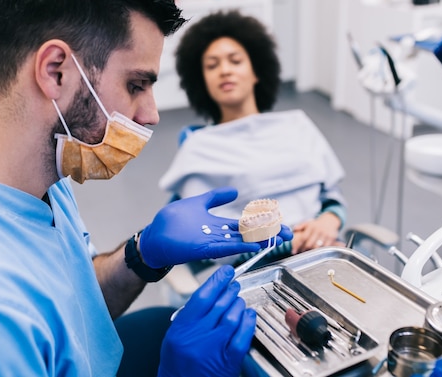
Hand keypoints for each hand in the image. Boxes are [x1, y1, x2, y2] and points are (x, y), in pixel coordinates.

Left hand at [140, 187, 292, 267]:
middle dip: (268, 235)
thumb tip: (235, 191)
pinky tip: (256, 246)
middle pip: (247, 235)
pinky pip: (225, 248)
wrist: (153, 238)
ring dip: (260, 241)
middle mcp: (218, 236)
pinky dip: (241, 246)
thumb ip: (215, 197)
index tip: (279, 225)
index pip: (245, 225)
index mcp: (218, 226)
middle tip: (288, 235)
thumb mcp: (197, 204)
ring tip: (278, 239)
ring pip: (241, 242)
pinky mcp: (202, 249)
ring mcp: (212, 243)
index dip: (262, 225)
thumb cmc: (172, 223)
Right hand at [158, 265, 255, 376]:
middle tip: (234, 286)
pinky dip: (248, 322)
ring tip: (239, 301)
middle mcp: (198, 337)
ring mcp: (214, 349)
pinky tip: (249, 315)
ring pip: (232, 317)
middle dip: (230, 291)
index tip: (225, 272)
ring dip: (239, 304)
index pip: (202, 296)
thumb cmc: (177, 363)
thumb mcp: (175, 335)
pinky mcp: (228, 361)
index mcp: (182, 328)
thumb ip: (191, 315)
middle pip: (219, 304)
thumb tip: (211, 294)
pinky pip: (242, 336)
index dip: (216, 281)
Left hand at [291, 212, 341, 253]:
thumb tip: (294, 229)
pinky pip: (324, 248)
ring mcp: (325, 234)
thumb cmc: (316, 224)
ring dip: (311, 251)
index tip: (293, 251)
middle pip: (309, 244)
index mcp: (311, 226)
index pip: (303, 237)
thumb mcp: (308, 223)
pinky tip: (316, 251)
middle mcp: (318, 230)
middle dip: (304, 249)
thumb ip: (300, 226)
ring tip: (308, 253)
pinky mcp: (331, 238)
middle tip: (301, 252)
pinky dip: (320, 251)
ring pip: (317, 247)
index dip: (297, 245)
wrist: (330, 221)